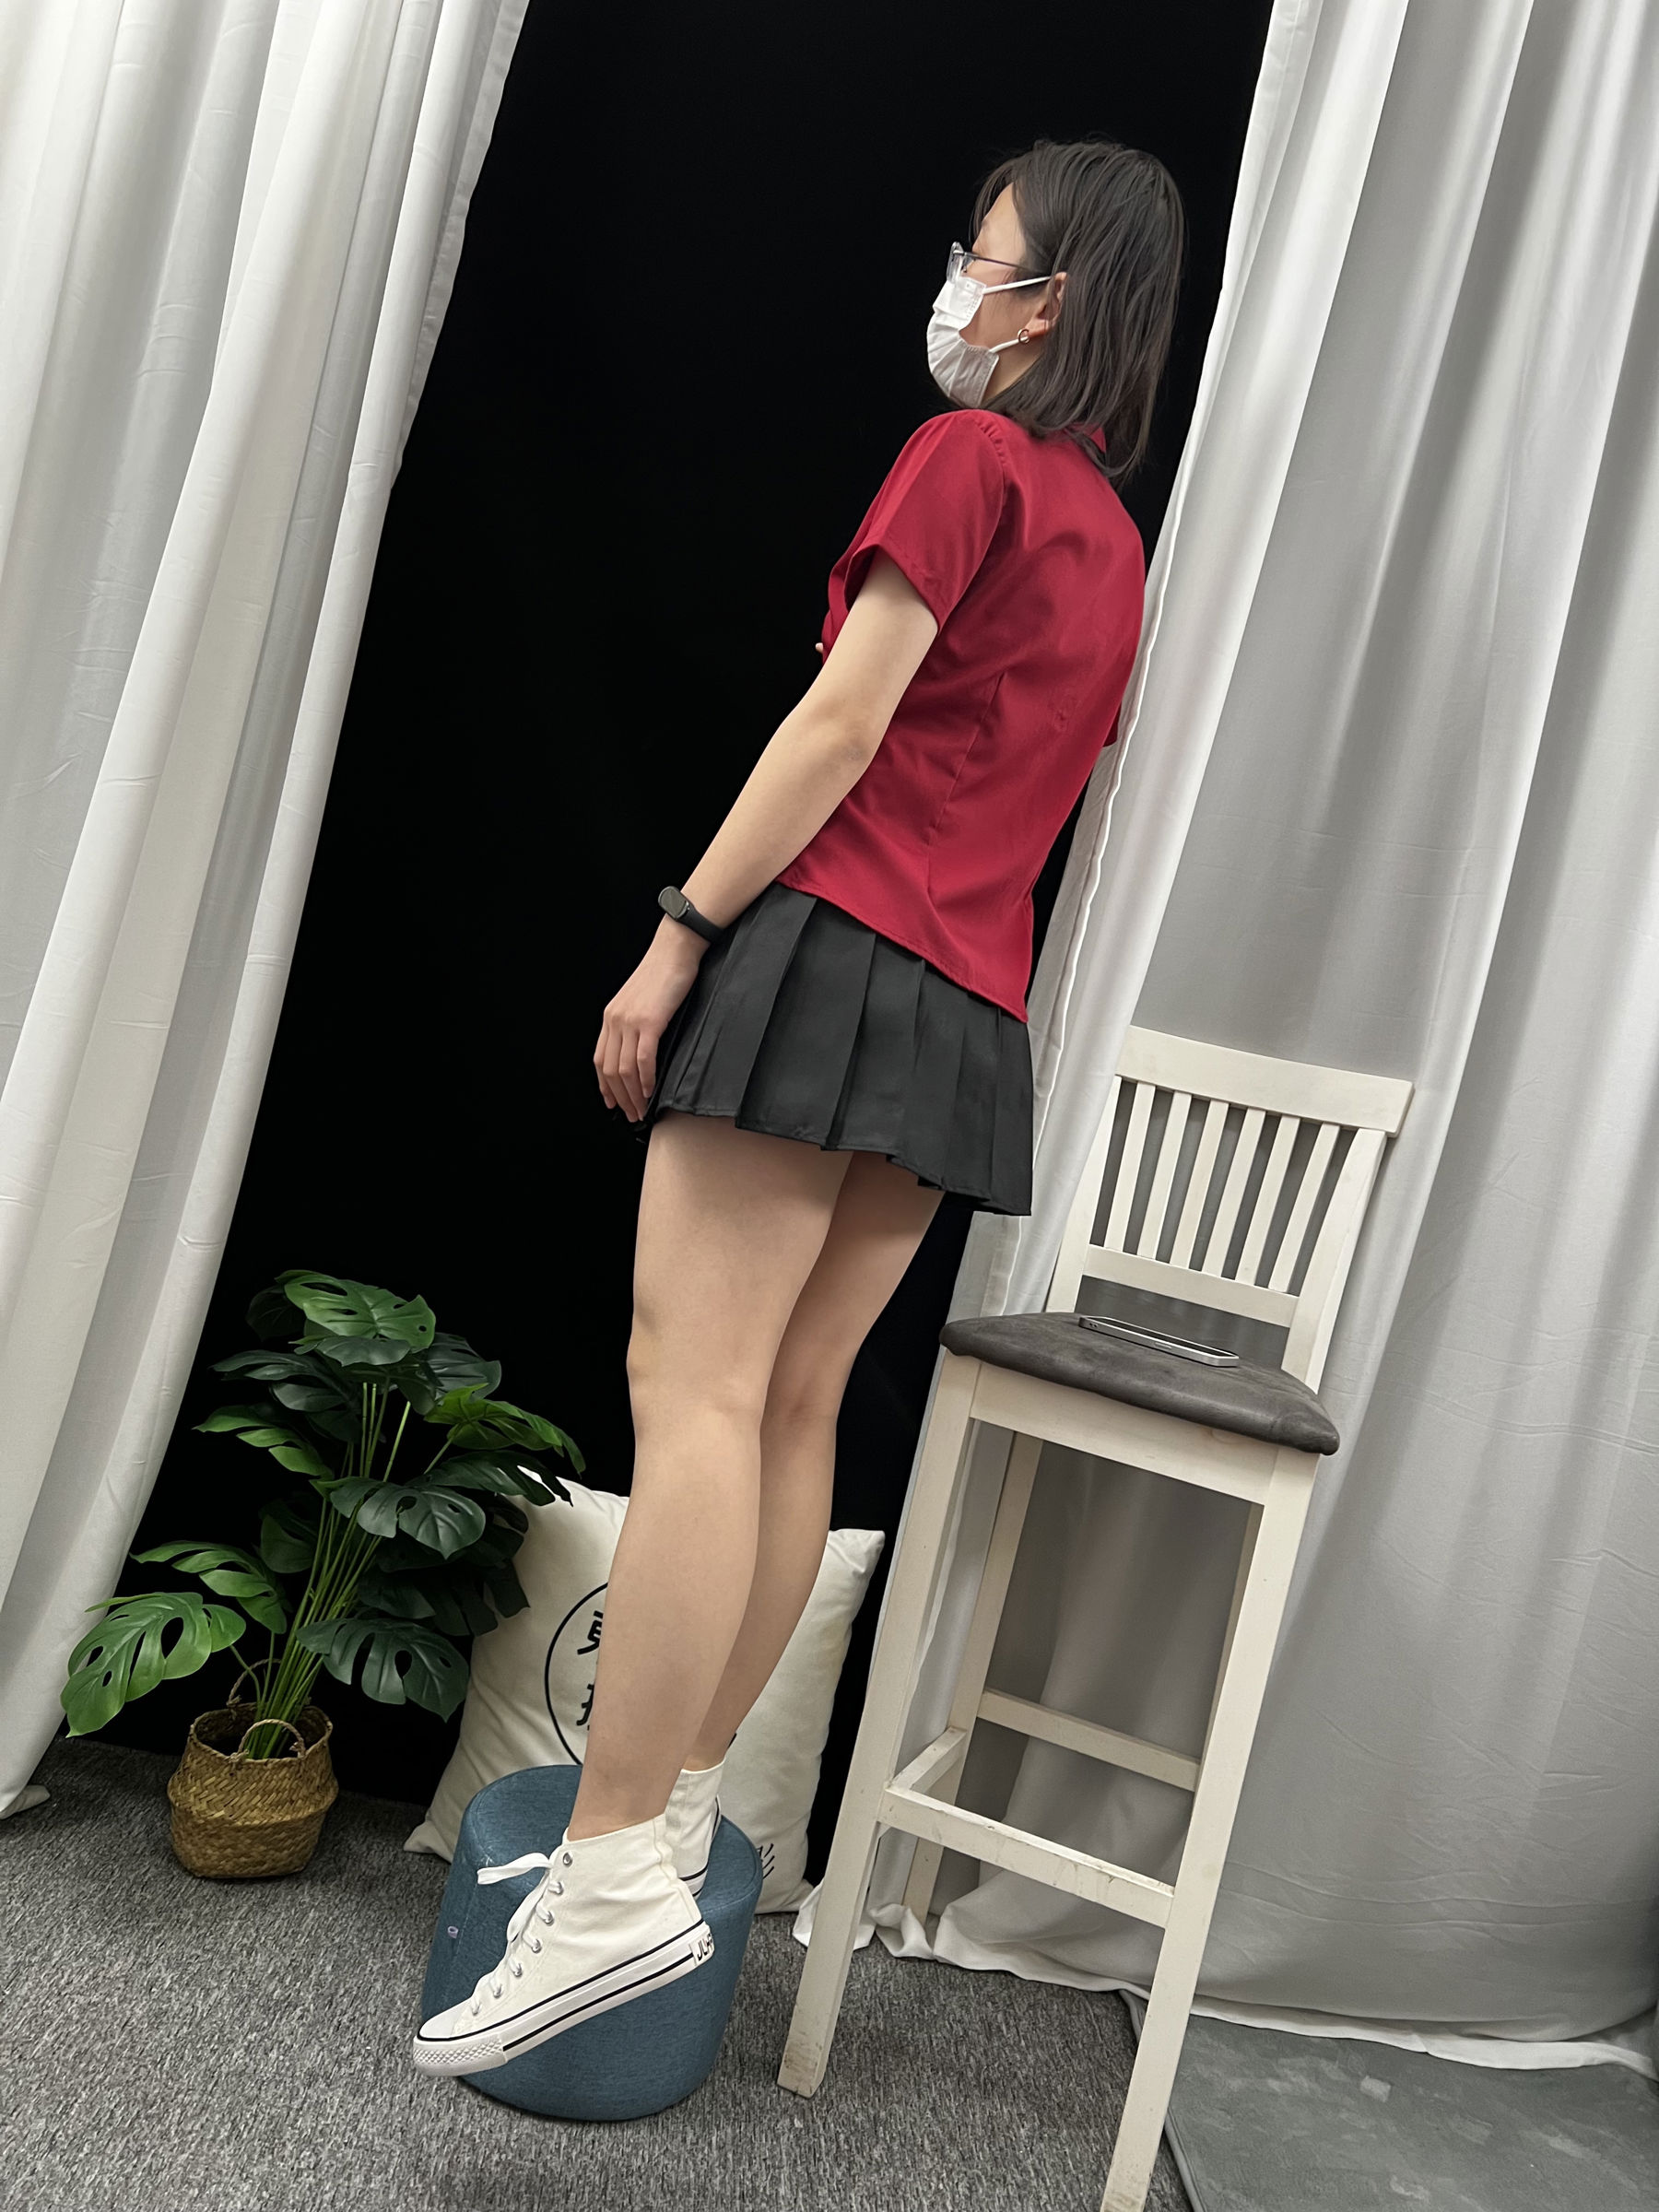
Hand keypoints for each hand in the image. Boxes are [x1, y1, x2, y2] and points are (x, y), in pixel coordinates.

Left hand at [595, 921, 703, 1121]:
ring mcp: (630, 1021)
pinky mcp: (649, 1021)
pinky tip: (651, 1090)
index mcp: (611, 1016)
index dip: (605, 1085)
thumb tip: (640, 1052)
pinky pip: (643, 1059)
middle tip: (631, 1113)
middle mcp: (615, 1020)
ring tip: (642, 1108)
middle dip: (621, 1097)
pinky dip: (646, 1079)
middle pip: (610, 1069)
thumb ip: (635, 1024)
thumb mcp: (641, 1001)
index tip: (613, 1101)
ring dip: (633, 1094)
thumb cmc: (663, 973)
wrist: (674, 950)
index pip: (600, 1060)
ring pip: (625, 1069)